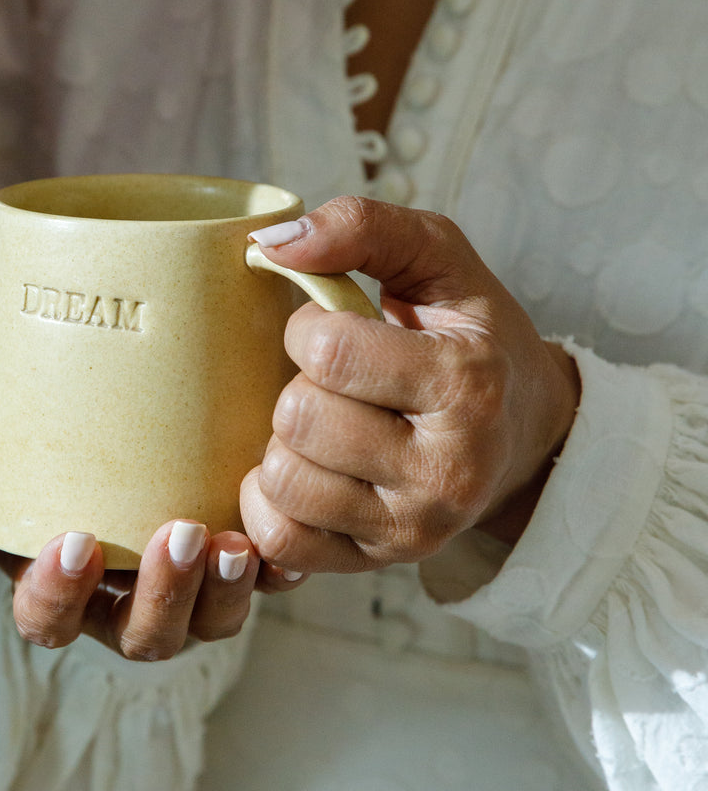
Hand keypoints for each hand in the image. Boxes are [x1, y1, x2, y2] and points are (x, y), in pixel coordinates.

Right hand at [0, 461, 260, 658]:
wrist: (105, 428)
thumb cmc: (42, 462)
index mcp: (63, 597)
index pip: (49, 622)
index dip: (59, 596)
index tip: (74, 543)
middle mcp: (128, 610)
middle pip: (145, 637)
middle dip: (162, 597)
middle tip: (177, 536)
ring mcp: (190, 597)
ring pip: (211, 624)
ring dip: (223, 592)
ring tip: (233, 544)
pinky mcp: (239, 567)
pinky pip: (266, 586)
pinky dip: (277, 572)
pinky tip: (281, 548)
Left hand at [240, 196, 580, 583]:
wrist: (522, 434)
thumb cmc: (469, 338)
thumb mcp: (439, 260)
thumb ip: (363, 227)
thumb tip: (270, 242)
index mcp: (468, 384)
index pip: (329, 349)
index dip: (309, 325)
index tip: (335, 329)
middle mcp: (447, 469)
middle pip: (300, 418)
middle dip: (298, 385)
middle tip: (333, 383)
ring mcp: (413, 527)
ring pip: (282, 481)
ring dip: (283, 443)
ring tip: (323, 426)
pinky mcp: (378, 563)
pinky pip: (280, 541)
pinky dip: (268, 502)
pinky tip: (301, 470)